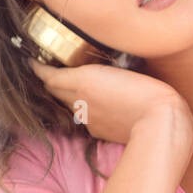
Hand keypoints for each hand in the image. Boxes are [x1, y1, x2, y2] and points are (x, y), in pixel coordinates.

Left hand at [27, 59, 192, 150]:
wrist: (160, 124)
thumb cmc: (151, 92)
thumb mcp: (127, 70)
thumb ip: (105, 71)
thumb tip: (96, 75)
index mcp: (84, 79)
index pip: (50, 76)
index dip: (39, 69)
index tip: (32, 62)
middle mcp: (79, 99)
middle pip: (53, 90)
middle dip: (49, 80)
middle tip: (51, 71)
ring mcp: (87, 117)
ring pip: (68, 104)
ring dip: (66, 95)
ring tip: (73, 87)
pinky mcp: (97, 131)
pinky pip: (84, 118)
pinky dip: (84, 110)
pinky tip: (96, 106)